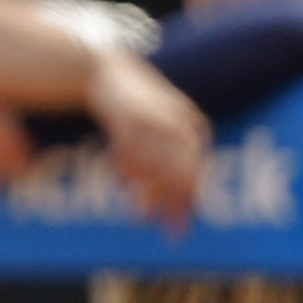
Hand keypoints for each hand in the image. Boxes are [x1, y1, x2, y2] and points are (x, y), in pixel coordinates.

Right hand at [83, 49, 214, 229]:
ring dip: (148, 195)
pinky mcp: (126, 116)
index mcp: (192, 126)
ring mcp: (151, 118)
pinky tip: (122, 186)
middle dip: (175, 205)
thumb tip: (189, 199)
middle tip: (171, 233)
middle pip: (180, 171)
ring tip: (141, 218)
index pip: (196, 170)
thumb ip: (177, 154)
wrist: (106, 69)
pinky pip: (129, 152)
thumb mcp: (166, 122)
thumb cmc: (138, 105)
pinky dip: (126, 171)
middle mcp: (176, 122)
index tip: (184, 227)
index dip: (191, 200)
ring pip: (154, 166)